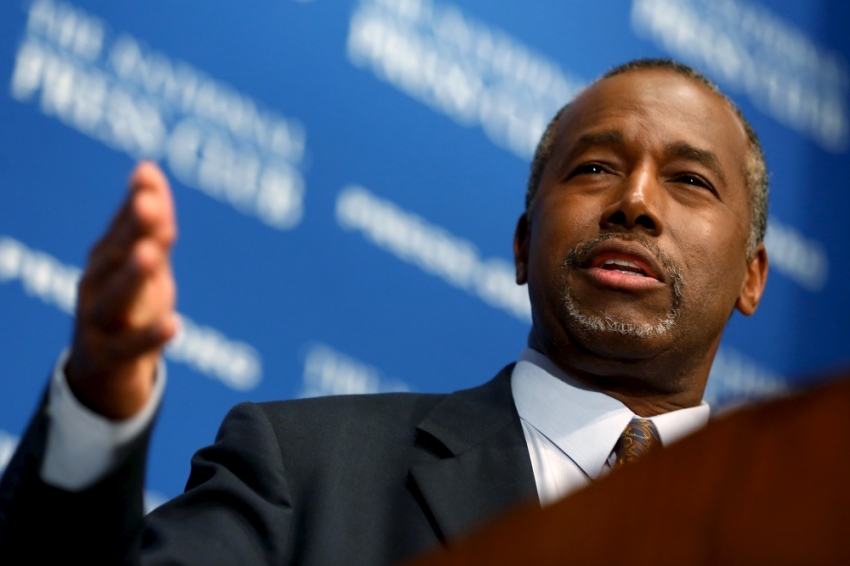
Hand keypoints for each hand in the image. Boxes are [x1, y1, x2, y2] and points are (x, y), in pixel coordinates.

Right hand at [65, 162, 177, 419]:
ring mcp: (98, 320)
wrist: (106, 367)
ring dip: (132, 275)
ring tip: (150, 255)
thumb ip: (151, 223)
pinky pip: (130, 346)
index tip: (148, 174)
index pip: (124, 224)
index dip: (137, 199)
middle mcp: (97, 283)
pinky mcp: (107, 355)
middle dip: (132, 229)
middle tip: (148, 205)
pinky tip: (174, 324)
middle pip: (115, 254)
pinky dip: (150, 336)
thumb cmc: (131, 303)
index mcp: (107, 256)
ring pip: (115, 297)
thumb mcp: (145, 262)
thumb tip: (148, 168)